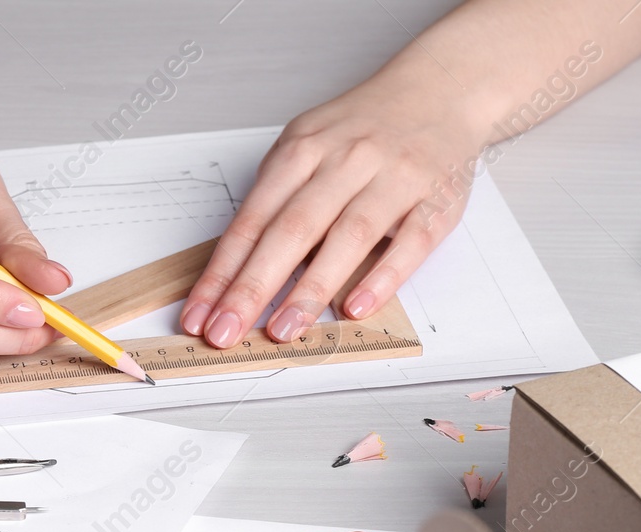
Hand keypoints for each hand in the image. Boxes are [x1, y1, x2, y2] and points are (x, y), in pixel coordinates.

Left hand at [181, 79, 478, 347]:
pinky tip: (355, 308)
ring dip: (311, 289)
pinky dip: (383, 277)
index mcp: (302, 150)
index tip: (200, 314)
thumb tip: (238, 268)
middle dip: (253, 287)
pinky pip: (410, 242)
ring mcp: (394, 180)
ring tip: (282, 330)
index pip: (251, 220)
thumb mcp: (306, 145)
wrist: (440, 89)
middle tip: (226, 333)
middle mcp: (346, 161)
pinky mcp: (436, 201)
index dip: (222, 272)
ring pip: (348, 237)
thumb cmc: (363, 130)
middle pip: (291, 230)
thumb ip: (278, 199)